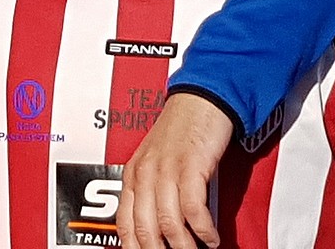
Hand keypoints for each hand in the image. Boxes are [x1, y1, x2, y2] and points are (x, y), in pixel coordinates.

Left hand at [116, 93, 232, 248]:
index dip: (134, 248)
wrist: (200, 99)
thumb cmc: (181, 131)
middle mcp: (145, 173)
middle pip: (144, 228)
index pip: (124, 224)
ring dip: (185, 246)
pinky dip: (203, 230)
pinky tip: (210, 237)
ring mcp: (166, 169)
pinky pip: (193, 208)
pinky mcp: (190, 165)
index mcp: (133, 174)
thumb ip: (152, 193)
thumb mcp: (157, 163)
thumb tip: (158, 230)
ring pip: (168, 222)